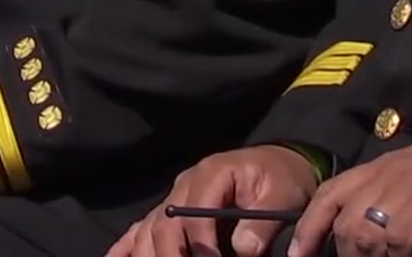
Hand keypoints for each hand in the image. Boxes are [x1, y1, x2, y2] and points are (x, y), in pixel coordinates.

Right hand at [107, 145, 316, 256]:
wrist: (280, 164)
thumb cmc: (282, 179)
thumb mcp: (283, 194)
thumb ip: (263, 221)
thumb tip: (243, 249)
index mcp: (211, 174)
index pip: (194, 215)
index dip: (201, 247)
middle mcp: (185, 184)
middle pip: (164, 224)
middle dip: (168, 256)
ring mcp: (174, 196)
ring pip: (149, 228)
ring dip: (147, 254)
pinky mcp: (172, 209)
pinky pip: (142, 226)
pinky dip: (127, 245)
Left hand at [291, 130, 411, 256]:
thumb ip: (395, 198)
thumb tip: (381, 237)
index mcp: (379, 166)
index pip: (329, 195)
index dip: (309, 227)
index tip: (298, 254)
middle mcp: (384, 174)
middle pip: (343, 222)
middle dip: (343, 253)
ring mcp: (404, 186)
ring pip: (362, 233)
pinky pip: (396, 239)